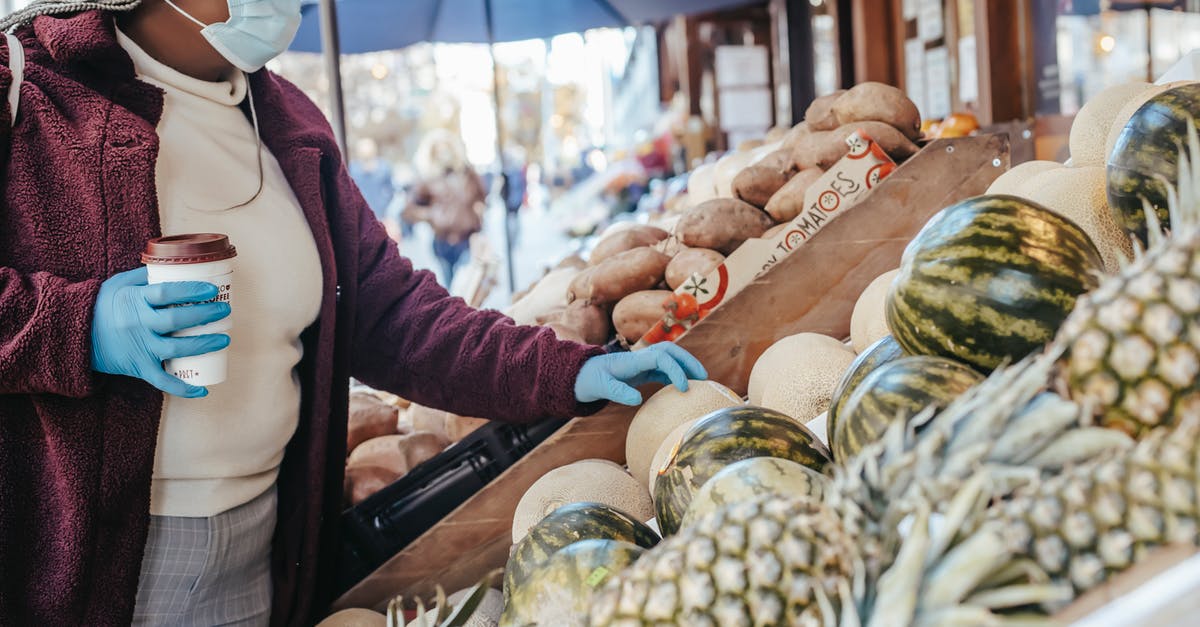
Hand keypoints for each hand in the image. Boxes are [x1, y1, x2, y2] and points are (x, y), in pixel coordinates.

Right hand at [90, 267, 230, 397]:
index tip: (211, 290)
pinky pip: (162, 380)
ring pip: (176, 348)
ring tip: (224, 338)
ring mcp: (139, 347)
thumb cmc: (102, 305)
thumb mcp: (119, 284)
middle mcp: (138, 324)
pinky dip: (183, 388)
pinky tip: (202, 390)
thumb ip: (146, 275)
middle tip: (224, 311)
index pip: (166, 292)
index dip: (191, 290)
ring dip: (204, 344)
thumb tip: (175, 264)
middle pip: (176, 320)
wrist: (73, 335)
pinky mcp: (138, 367)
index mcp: (134, 300)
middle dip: (205, 315)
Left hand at [575, 343, 707, 405]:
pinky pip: (663, 369)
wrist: (579, 375)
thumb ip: (617, 392)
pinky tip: (684, 388)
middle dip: (688, 362)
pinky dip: (676, 375)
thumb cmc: (589, 380)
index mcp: (632, 360)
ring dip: (686, 366)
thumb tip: (636, 399)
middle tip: (704, 378)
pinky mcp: (641, 371)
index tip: (684, 388)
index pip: (661, 357)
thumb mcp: (600, 388)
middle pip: (671, 351)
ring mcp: (641, 363)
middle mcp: (640, 358)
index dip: (676, 369)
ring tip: (701, 382)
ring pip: (670, 358)